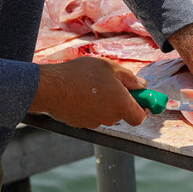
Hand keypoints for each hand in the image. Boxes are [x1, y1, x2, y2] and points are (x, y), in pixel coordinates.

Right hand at [29, 57, 146, 128]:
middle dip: (119, 101)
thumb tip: (142, 85)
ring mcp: (94, 123)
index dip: (141, 107)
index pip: (140, 117)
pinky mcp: (80, 124)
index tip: (138, 97)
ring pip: (106, 114)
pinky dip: (90, 106)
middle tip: (110, 84)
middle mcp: (110, 118)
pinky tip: (80, 93)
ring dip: (103, 102)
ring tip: (91, 86)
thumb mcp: (110, 67)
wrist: (50, 87)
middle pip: (122, 113)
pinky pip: (91, 115)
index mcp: (121, 105)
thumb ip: (130, 78)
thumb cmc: (81, 74)